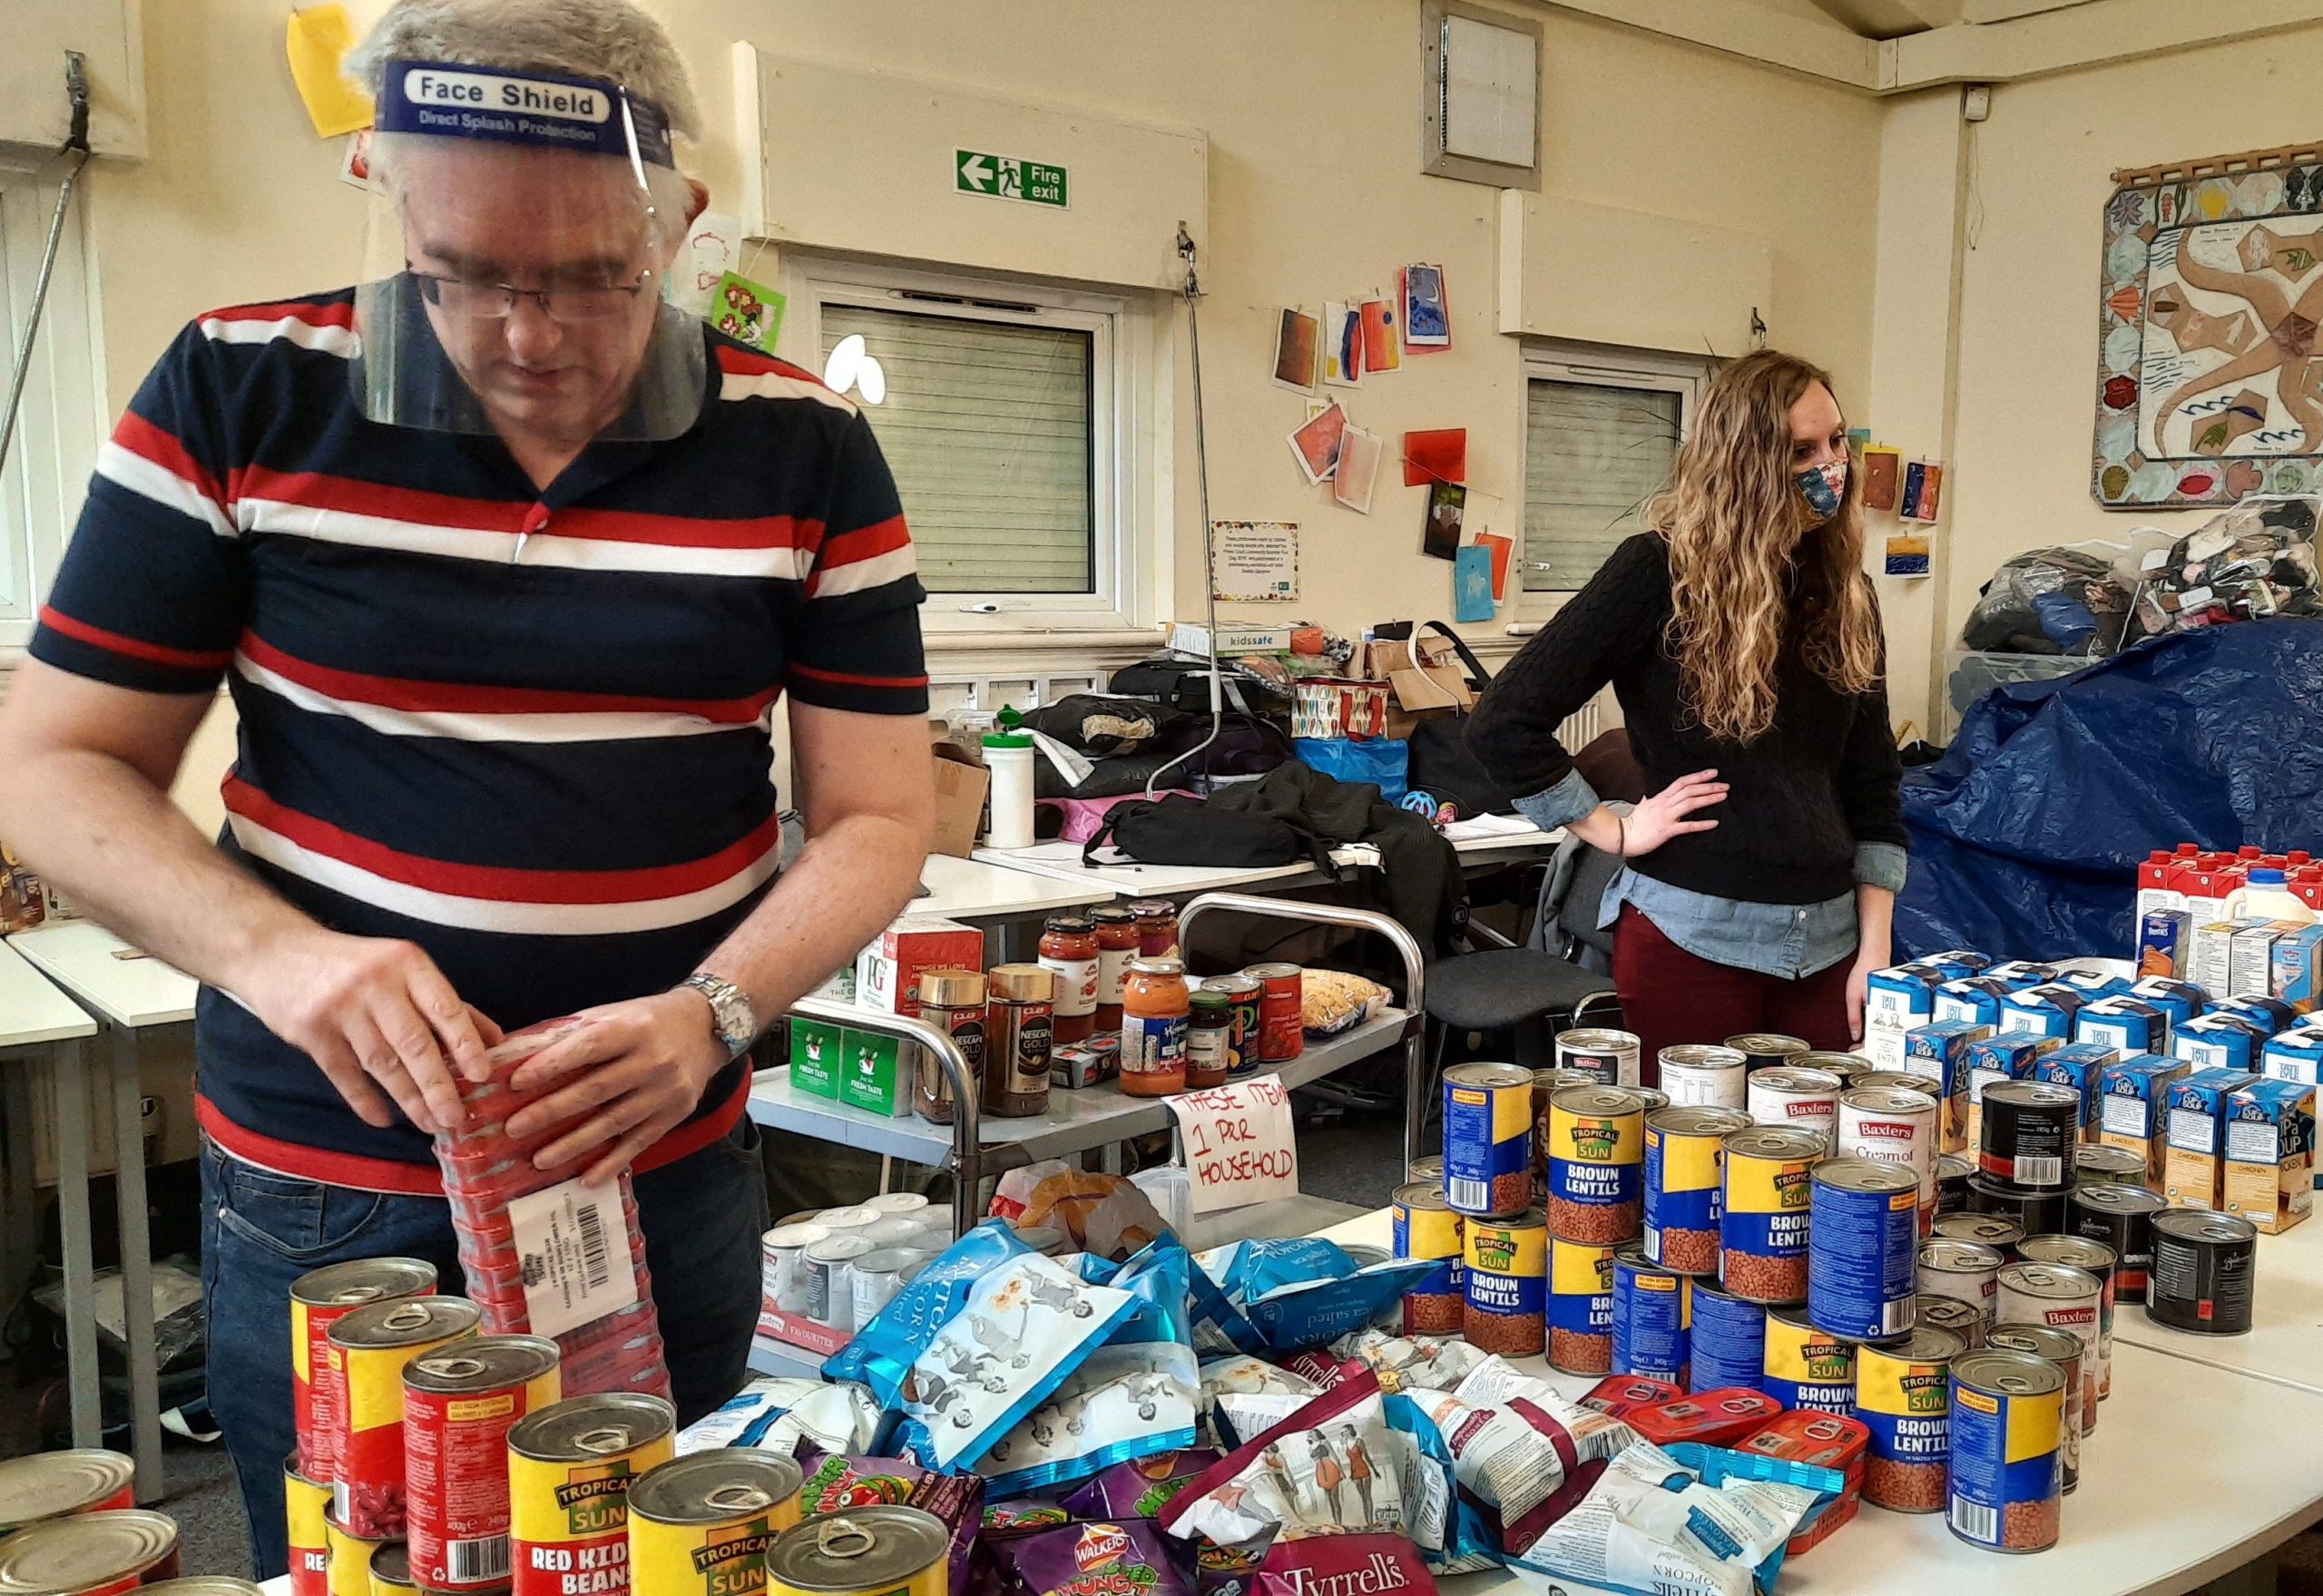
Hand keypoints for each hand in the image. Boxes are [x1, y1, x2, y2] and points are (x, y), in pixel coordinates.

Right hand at [236, 928, 500, 1134]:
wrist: (278, 952)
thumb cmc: (356, 964)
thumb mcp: (404, 970)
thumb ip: (447, 1004)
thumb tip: (494, 1040)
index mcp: (408, 964)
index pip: (445, 1008)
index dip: (466, 1043)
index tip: (482, 1075)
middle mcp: (377, 984)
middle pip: (414, 1043)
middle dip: (438, 1086)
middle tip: (456, 1119)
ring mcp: (341, 1009)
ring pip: (382, 1064)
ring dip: (408, 1100)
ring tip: (429, 1125)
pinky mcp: (311, 1032)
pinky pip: (345, 1076)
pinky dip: (365, 1101)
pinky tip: (384, 1120)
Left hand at [503, 990, 729, 1182]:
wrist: (707, 1028)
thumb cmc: (649, 1020)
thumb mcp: (615, 1013)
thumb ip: (577, 1032)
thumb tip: (523, 1053)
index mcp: (633, 1029)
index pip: (588, 1047)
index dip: (552, 1065)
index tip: (516, 1082)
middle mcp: (653, 1061)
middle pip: (597, 1089)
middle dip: (552, 1110)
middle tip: (515, 1127)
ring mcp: (666, 1092)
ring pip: (614, 1122)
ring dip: (574, 1144)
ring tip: (540, 1159)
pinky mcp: (674, 1115)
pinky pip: (638, 1143)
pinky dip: (611, 1163)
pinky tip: (586, 1178)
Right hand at [1619, 769, 1728, 857]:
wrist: (1623, 836)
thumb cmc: (1633, 823)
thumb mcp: (1640, 808)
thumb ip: (1646, 801)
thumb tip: (1646, 797)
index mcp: (1661, 798)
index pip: (1682, 782)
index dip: (1698, 776)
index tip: (1713, 773)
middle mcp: (1665, 804)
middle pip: (1690, 790)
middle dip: (1709, 786)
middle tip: (1725, 785)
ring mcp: (1667, 816)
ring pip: (1690, 803)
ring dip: (1708, 799)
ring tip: (1723, 797)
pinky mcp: (1667, 830)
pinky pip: (1687, 826)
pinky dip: (1701, 824)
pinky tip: (1714, 823)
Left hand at [1846, 945, 1884, 1043]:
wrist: (1876, 954)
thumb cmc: (1864, 971)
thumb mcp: (1852, 996)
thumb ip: (1854, 1017)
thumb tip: (1855, 1036)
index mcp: (1882, 1011)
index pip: (1877, 1036)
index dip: (1866, 1047)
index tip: (1856, 1051)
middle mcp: (1892, 1010)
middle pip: (1883, 1034)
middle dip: (1870, 1044)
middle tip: (1857, 1049)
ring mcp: (1893, 1006)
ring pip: (1885, 1027)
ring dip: (1873, 1035)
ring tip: (1861, 1042)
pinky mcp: (1891, 1002)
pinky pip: (1885, 1018)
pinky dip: (1877, 1026)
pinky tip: (1869, 1028)